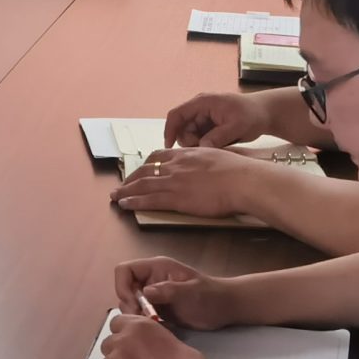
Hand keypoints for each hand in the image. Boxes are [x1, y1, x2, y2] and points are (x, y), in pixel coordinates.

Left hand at [112, 146, 267, 219]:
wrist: (242, 180)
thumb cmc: (238, 171)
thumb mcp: (218, 156)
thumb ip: (206, 160)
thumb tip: (208, 164)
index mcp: (187, 154)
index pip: (159, 156)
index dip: (147, 163)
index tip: (141, 169)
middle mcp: (176, 165)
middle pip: (146, 169)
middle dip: (131, 177)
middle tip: (123, 185)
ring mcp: (174, 181)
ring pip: (143, 184)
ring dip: (126, 190)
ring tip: (116, 196)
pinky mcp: (176, 198)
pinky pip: (148, 199)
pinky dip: (133, 201)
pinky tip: (124, 204)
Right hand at [114, 256, 238, 330]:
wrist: (226, 307)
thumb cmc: (210, 296)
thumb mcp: (191, 293)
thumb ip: (169, 290)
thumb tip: (145, 292)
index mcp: (156, 268)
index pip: (125, 270)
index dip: (122, 286)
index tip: (134, 305)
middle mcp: (151, 279)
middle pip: (124, 288)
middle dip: (129, 305)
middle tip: (144, 320)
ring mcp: (154, 294)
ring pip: (131, 303)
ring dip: (136, 316)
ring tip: (151, 326)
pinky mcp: (158, 308)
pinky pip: (141, 314)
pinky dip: (144, 323)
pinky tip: (156, 329)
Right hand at [165, 90, 274, 148]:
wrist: (266, 113)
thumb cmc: (252, 115)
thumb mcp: (236, 127)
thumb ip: (218, 136)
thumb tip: (201, 148)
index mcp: (203, 102)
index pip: (176, 115)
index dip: (169, 130)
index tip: (169, 147)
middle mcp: (200, 108)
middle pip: (181, 127)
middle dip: (189, 141)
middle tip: (205, 150)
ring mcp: (204, 117)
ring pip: (190, 134)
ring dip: (197, 144)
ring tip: (215, 148)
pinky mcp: (209, 125)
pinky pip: (199, 137)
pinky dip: (204, 145)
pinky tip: (217, 148)